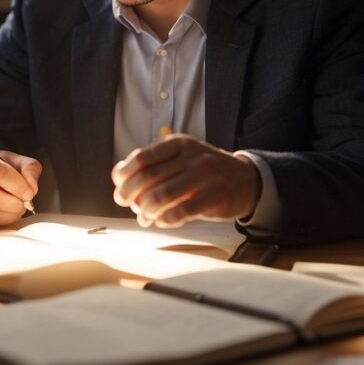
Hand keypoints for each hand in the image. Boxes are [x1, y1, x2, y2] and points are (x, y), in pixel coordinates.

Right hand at [0, 145, 40, 226]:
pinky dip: (2, 221)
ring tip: (17, 208)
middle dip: (13, 203)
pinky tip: (7, 214)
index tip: (29, 193)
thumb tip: (32, 187)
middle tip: (24, 203)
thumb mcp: (13, 160)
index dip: (17, 186)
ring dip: (9, 214)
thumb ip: (29, 168)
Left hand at [112, 134, 259, 227]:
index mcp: (180, 143)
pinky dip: (165, 220)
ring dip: (146, 211)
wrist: (245, 179)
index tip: (118, 185)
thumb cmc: (204, 171)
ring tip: (143, 218)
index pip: (143, 157)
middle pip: (149, 177)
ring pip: (162, 195)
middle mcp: (193, 156)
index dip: (125, 173)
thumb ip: (154, 163)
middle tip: (124, 203)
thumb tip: (119, 175)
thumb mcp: (182, 157)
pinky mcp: (215, 196)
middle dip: (130, 193)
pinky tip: (161, 221)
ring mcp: (206, 175)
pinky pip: (181, 212)